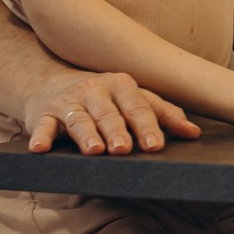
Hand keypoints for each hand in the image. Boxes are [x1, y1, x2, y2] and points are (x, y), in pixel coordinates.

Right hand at [22, 69, 199, 155]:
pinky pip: (43, 126)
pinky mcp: (44, 114)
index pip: (138, 108)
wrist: (51, 83)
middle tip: (123, 149)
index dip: (147, 127)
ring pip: (79, 119)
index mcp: (122, 86)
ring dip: (86, 135)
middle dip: (117, 132)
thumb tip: (194, 133)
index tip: (155, 146)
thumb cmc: (104, 98)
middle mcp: (96, 90)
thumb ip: (163, 115)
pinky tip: (40, 147)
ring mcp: (69, 101)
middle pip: (109, 114)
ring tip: (94, 150)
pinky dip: (40, 136)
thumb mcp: (134, 99)